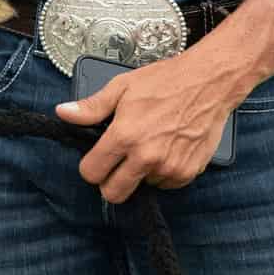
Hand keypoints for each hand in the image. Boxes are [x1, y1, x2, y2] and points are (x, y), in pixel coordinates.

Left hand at [56, 50, 235, 202]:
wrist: (209, 82)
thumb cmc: (166, 81)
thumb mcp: (123, 87)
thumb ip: (92, 107)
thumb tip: (63, 113)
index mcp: (125, 135)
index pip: (92, 173)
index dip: (90, 166)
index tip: (96, 159)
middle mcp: (146, 156)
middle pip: (114, 194)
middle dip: (110, 182)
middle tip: (118, 163)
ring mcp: (169, 168)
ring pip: (142, 187)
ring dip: (141, 173)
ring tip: (150, 145)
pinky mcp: (188, 172)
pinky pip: (166, 183)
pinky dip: (163, 172)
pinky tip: (168, 148)